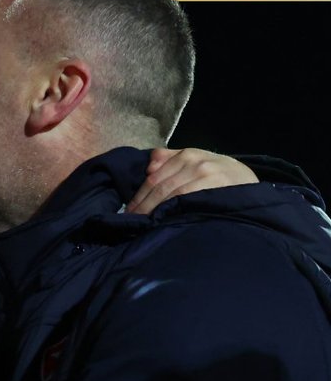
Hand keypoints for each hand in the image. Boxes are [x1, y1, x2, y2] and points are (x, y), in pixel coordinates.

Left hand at [126, 147, 258, 213]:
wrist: (250, 180)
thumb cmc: (219, 174)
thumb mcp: (196, 161)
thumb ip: (171, 159)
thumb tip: (148, 167)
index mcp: (186, 154)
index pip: (154, 178)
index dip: (140, 196)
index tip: (129, 211)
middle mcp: (195, 162)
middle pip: (160, 187)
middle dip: (144, 206)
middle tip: (132, 222)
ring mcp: (207, 176)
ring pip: (172, 195)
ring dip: (156, 211)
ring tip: (145, 225)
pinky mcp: (217, 190)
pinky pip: (189, 202)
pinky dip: (175, 211)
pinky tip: (166, 221)